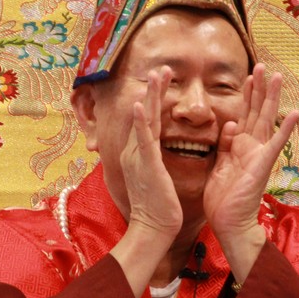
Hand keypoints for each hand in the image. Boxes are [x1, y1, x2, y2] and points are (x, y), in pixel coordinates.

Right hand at [119, 68, 183, 235]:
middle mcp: (135, 151)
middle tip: (161, 68)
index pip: (149, 120)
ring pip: (145, 121)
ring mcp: (139, 157)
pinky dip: (141, 122)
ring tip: (155, 74)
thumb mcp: (156, 177)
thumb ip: (155, 159)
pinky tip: (140, 105)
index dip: (155, 99)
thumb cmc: (158, 207)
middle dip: (154, 90)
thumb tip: (158, 150)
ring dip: (150, 96)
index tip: (163, 80)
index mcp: (140, 153)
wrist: (152, 229)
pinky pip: (143, 140)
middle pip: (145, 114)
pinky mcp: (146, 166)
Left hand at [203, 65, 298, 274]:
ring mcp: (259, 154)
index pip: (243, 115)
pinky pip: (276, 142)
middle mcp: (252, 147)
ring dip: (271, 97)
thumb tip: (230, 123)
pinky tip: (297, 112)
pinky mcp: (263, 163)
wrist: (229, 223)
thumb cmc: (223, 199)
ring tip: (278, 76)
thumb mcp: (218, 165)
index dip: (245, 96)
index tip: (247, 77)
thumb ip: (224, 144)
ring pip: (266, 119)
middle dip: (258, 88)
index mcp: (239, 147)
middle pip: (256, 111)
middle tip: (262, 65)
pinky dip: (286, 127)